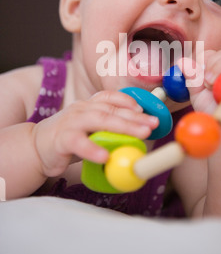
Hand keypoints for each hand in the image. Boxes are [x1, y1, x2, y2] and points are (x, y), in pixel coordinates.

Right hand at [32, 91, 158, 177]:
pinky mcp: (62, 139)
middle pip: (111, 110)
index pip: (110, 97)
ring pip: (99, 121)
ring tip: (141, 135)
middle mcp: (81, 109)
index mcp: (89, 105)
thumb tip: (140, 135)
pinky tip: (106, 156)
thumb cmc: (69, 139)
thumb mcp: (91, 130)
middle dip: (134, 117)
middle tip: (152, 124)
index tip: (144, 109)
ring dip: (122, 127)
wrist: (35, 147)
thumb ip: (110, 130)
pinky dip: (92, 149)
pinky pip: (79, 143)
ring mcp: (71, 122)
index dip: (128, 101)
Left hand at [178, 50, 220, 123]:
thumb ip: (191, 79)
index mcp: (217, 67)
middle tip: (208, 83)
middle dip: (213, 65)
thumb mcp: (198, 96)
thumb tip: (182, 62)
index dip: (203, 61)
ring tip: (220, 86)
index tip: (199, 75)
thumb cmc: (217, 112)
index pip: (210, 54)